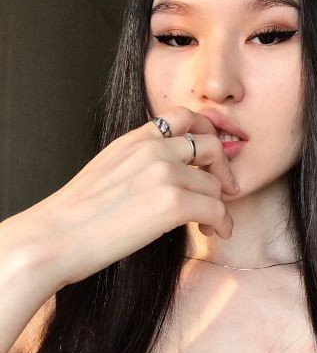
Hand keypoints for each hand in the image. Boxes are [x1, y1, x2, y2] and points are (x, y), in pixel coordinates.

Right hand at [3, 107, 238, 288]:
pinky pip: (217, 210)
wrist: (55, 237)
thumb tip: (166, 172)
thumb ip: (139, 159)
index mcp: (136, 138)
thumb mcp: (108, 168)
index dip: (206, 133)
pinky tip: (217, 233)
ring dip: (219, 207)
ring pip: (215, 185)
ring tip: (208, 225)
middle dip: (223, 169)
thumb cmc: (76, 213)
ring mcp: (165, 173)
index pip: (184, 116)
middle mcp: (154, 149)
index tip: (212, 157)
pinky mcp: (173, 204)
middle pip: (211, 145)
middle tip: (224, 190)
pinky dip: (223, 224)